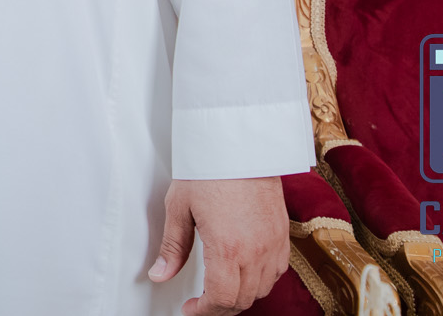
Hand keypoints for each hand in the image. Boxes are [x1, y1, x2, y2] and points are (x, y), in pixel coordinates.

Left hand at [147, 176, 285, 314]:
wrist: (240, 144)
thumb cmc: (209, 169)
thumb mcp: (179, 207)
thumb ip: (172, 248)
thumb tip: (160, 275)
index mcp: (227, 248)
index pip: (221, 300)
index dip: (204, 311)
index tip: (191, 309)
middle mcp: (255, 251)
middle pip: (242, 300)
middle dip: (219, 307)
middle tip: (201, 302)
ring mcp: (273, 244)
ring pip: (261, 290)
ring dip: (241, 296)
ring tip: (220, 288)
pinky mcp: (282, 234)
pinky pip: (277, 272)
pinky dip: (261, 280)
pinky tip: (244, 271)